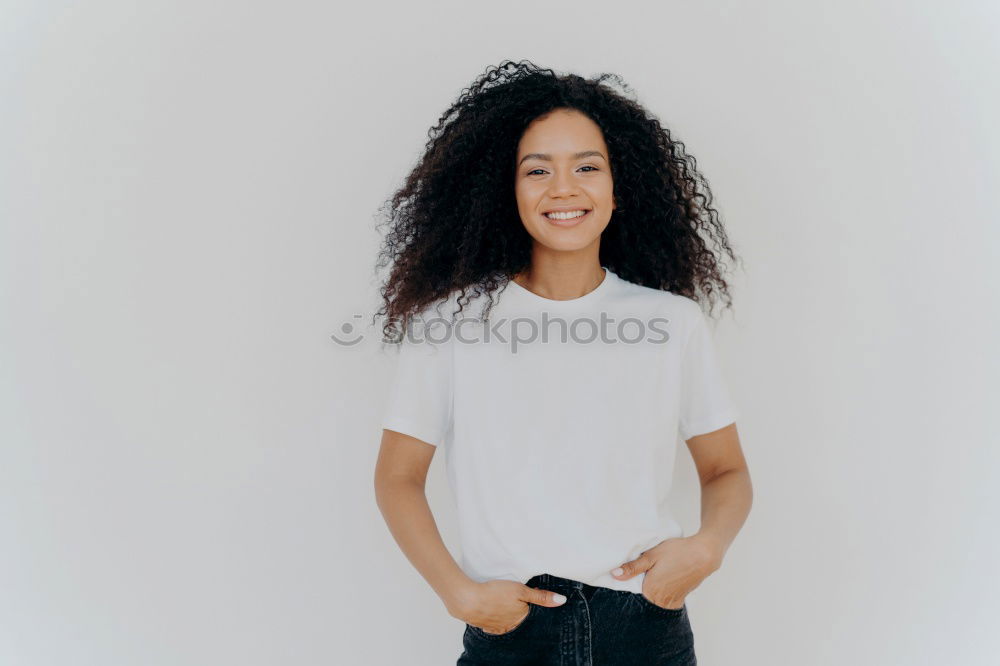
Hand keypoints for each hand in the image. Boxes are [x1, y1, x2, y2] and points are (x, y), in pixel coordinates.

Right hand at [451, 579, 566, 634]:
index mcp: (521, 619)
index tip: (526, 591)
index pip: (531, 611)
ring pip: (506, 621)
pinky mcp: (484, 625)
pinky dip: (495, 617)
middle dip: (519, 608)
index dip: (530, 600)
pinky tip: (492, 609)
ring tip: (502, 601)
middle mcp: (510, 627)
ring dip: (506, 613)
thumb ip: (541, 597)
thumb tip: (562, 601)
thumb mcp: (521, 590)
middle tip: (512, 595)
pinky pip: (494, 623)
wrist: (467, 599)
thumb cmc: (494, 593)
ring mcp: (496, 628)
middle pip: (519, 617)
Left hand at [610, 535, 722, 609]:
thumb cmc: (677, 552)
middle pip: (645, 600)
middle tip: (642, 576)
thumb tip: (614, 574)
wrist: (703, 554)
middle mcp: (661, 600)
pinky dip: (663, 595)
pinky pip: (667, 602)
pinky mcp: (681, 598)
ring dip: (652, 594)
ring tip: (654, 578)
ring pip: (656, 602)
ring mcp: (672, 601)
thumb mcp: (651, 555)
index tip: (629, 578)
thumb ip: (632, 567)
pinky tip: (663, 582)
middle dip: (640, 592)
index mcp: (651, 590)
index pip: (634, 596)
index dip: (630, 587)